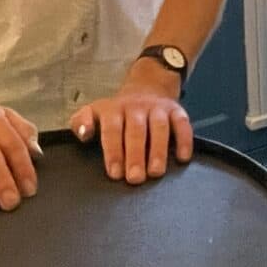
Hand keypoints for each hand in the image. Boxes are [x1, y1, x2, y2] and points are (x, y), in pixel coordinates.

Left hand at [71, 66, 192, 184]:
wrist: (146, 87)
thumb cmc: (118, 113)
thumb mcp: (94, 112)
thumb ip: (81, 122)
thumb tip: (83, 134)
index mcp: (114, 109)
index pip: (112, 130)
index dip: (114, 151)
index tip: (115, 173)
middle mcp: (136, 107)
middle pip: (136, 130)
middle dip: (136, 155)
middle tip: (135, 178)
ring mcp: (158, 108)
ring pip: (159, 127)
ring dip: (158, 150)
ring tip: (156, 172)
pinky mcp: (177, 111)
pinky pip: (182, 124)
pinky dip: (184, 140)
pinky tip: (182, 158)